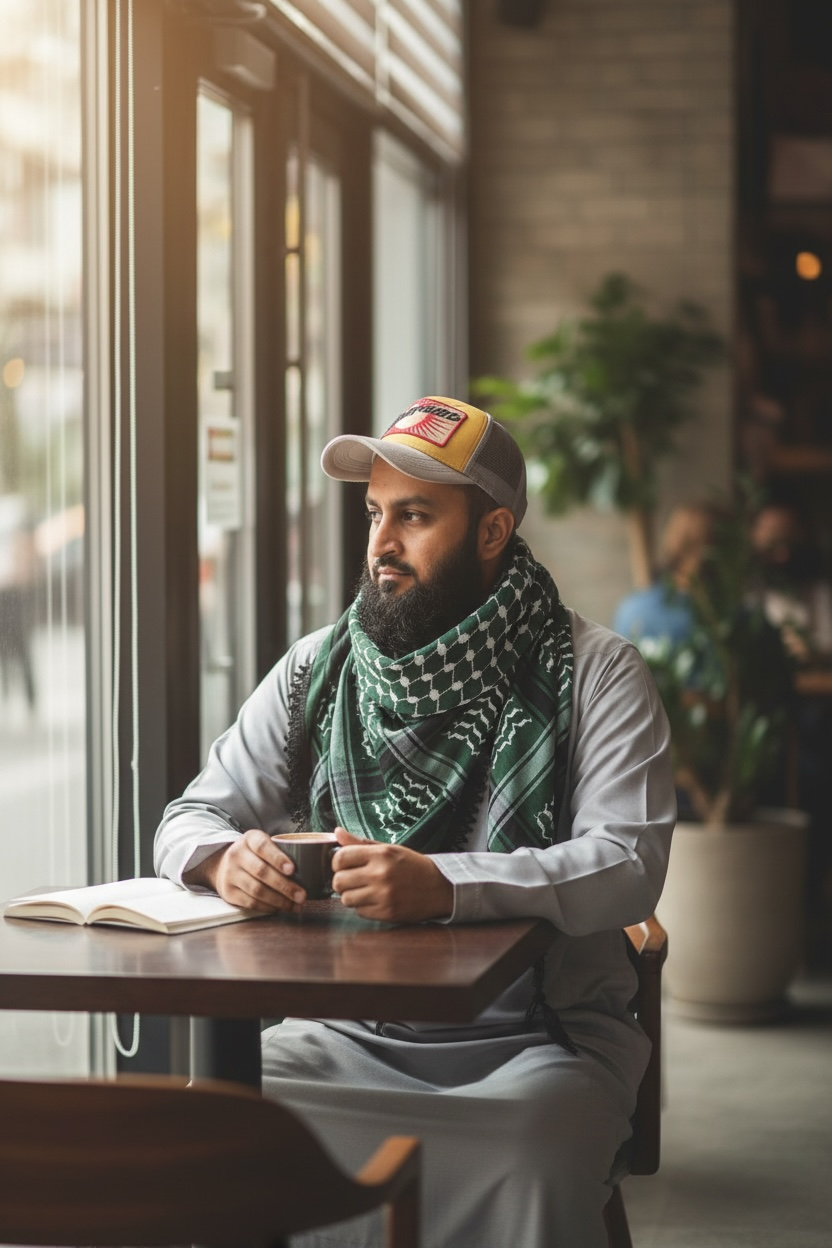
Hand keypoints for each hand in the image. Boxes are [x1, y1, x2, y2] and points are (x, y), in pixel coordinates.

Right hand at [186, 829, 306, 913]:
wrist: (222, 865)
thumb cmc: (255, 855)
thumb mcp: (264, 844)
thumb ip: (283, 850)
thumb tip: (317, 861)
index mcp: (249, 839)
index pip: (262, 846)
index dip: (277, 858)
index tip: (293, 870)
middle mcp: (237, 855)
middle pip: (261, 872)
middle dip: (284, 886)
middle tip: (302, 895)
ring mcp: (230, 874)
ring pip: (256, 890)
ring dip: (279, 900)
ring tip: (295, 905)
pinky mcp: (229, 892)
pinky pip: (250, 902)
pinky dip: (268, 907)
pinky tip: (280, 908)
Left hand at [331, 827, 453, 922]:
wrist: (439, 887)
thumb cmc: (412, 866)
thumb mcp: (389, 849)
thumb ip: (360, 843)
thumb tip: (337, 832)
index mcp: (380, 854)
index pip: (340, 858)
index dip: (337, 862)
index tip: (344, 865)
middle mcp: (380, 874)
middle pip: (338, 881)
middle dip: (342, 881)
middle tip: (353, 880)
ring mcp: (383, 895)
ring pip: (345, 899)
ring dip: (351, 895)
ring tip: (364, 891)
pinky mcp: (386, 912)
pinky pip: (359, 911)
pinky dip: (362, 907)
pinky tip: (374, 900)